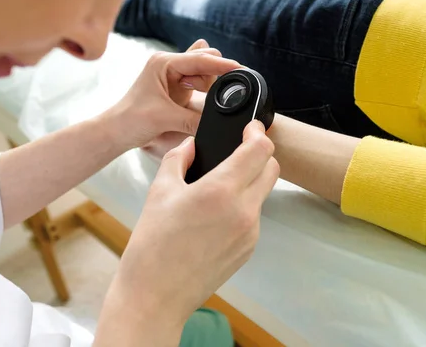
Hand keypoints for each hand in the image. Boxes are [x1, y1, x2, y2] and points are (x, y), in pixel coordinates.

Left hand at [104, 39, 239, 149]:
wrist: (117, 130)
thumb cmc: (131, 119)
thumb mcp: (166, 118)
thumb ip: (193, 119)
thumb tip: (216, 124)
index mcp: (163, 63)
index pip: (199, 59)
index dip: (221, 64)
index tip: (240, 69)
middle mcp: (169, 63)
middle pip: (205, 59)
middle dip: (214, 75)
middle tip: (211, 94)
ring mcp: (173, 74)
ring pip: (204, 70)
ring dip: (208, 84)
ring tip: (192, 100)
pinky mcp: (177, 86)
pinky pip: (200, 81)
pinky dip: (205, 90)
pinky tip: (198, 99)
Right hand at [110, 121, 279, 336]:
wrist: (155, 295)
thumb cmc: (152, 247)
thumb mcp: (159, 192)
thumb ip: (178, 159)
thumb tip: (191, 146)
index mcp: (220, 191)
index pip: (260, 150)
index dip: (257, 133)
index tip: (249, 129)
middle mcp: (243, 210)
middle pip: (272, 169)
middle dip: (259, 156)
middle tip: (237, 154)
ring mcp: (250, 232)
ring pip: (263, 193)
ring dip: (250, 183)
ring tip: (218, 189)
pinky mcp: (249, 249)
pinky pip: (254, 217)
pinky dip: (243, 208)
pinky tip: (216, 217)